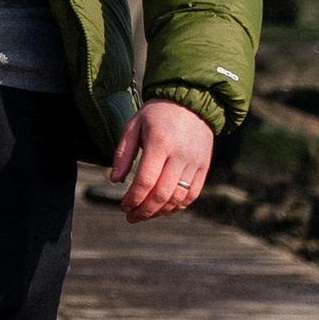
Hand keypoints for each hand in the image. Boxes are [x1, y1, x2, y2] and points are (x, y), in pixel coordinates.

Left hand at [110, 99, 216, 220]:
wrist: (192, 102)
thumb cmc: (157, 114)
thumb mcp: (134, 125)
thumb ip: (123, 153)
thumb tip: (115, 180)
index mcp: (160, 143)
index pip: (145, 181)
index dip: (132, 199)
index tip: (123, 206)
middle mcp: (180, 155)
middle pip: (161, 194)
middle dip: (144, 211)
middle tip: (131, 217)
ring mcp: (194, 163)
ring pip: (177, 199)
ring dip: (160, 212)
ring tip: (145, 214)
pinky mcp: (204, 168)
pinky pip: (192, 195)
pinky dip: (178, 207)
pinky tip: (164, 209)